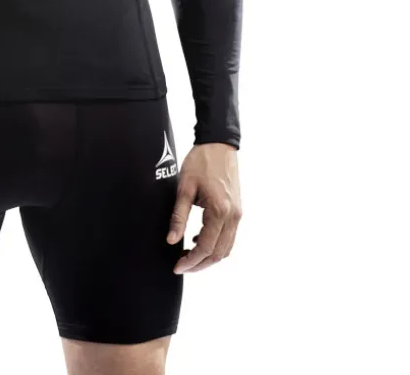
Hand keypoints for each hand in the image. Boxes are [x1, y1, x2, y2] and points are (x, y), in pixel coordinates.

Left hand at [166, 142, 241, 273]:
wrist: (219, 144)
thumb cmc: (201, 161)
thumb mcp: (184, 187)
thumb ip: (179, 216)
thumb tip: (171, 240)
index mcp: (219, 211)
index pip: (206, 248)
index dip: (191, 261)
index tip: (177, 267)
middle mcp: (233, 216)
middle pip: (219, 253)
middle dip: (200, 264)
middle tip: (182, 266)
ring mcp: (238, 214)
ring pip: (226, 248)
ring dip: (209, 256)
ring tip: (189, 256)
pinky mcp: (237, 210)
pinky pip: (229, 236)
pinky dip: (216, 244)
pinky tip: (200, 239)